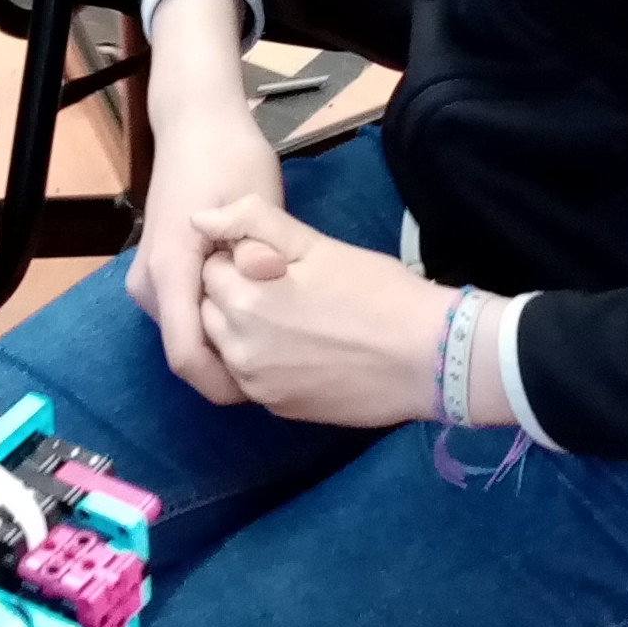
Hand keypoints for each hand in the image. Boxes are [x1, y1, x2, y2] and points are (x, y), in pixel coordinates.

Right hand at [132, 96, 283, 403]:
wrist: (197, 124)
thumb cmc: (230, 160)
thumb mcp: (255, 202)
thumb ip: (257, 250)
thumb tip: (263, 285)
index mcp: (169, 271)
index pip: (186, 357)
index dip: (225, 383)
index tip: (270, 389)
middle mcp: (148, 285)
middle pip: (187, 351)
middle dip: (232, 364)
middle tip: (286, 363)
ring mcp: (147, 281)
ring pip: (188, 336)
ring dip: (226, 343)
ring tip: (276, 339)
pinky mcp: (155, 275)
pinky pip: (186, 317)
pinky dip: (217, 323)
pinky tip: (256, 312)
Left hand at [193, 192, 452, 429]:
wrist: (429, 357)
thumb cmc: (377, 292)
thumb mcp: (317, 244)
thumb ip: (252, 222)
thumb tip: (198, 218)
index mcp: (243, 300)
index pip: (210, 268)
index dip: (240, 258)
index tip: (275, 261)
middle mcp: (238, 349)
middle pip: (210, 310)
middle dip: (234, 294)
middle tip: (284, 287)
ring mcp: (257, 385)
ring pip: (226, 347)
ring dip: (244, 330)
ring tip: (294, 318)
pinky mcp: (277, 408)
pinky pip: (250, 377)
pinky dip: (263, 361)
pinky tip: (301, 349)